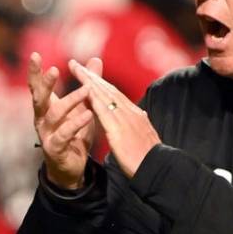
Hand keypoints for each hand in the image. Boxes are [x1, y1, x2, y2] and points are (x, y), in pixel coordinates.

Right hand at [28, 52, 97, 188]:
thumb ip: (87, 83)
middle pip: (39, 98)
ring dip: (70, 101)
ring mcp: (46, 134)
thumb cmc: (75, 134)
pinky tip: (88, 115)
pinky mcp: (54, 148)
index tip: (35, 55)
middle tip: (53, 70)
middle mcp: (41, 119)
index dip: (35, 72)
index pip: (37, 86)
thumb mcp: (83, 106)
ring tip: (86, 90)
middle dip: (45, 83)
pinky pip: (64, 134)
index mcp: (45, 107)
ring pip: (54, 115)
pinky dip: (76, 124)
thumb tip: (94, 59)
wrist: (72, 167)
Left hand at [68, 59, 160, 178]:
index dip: (100, 82)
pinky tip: (84, 90)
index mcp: (135, 114)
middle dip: (90, 76)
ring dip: (88, 81)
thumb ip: (142, 123)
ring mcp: (125, 120)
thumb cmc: (150, 157)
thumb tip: (142, 113)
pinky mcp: (118, 130)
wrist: (158, 169)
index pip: (114, 94)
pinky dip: (94, 99)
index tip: (87, 73)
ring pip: (105, 95)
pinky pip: (104, 112)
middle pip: (108, 89)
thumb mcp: (145, 136)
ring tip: (75, 70)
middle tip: (74, 64)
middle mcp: (130, 112)